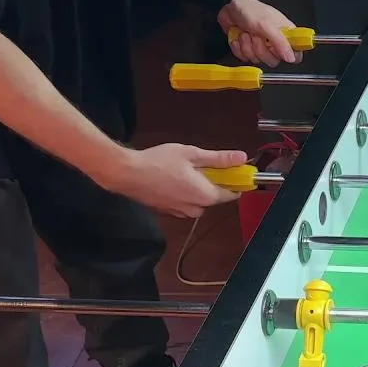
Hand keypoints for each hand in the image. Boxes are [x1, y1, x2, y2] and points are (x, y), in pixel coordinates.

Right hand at [92, 144, 246, 217]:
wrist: (125, 173)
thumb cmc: (159, 162)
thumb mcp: (191, 154)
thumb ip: (218, 159)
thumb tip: (242, 158)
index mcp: (206, 195)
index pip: (232, 194)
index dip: (236, 182)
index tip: (235, 170)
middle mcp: (196, 208)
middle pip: (215, 197)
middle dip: (214, 182)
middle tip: (203, 165)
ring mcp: (180, 212)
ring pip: (199, 201)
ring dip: (198, 188)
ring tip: (185, 170)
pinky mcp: (168, 211)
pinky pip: (184, 203)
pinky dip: (185, 192)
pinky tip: (173, 178)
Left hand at [217, 0, 301, 67]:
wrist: (230, 6)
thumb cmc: (251, 10)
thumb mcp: (267, 25)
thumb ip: (281, 43)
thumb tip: (292, 58)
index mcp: (285, 35)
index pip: (296, 55)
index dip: (286, 56)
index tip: (276, 48)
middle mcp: (275, 43)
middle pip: (273, 61)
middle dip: (260, 49)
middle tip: (256, 35)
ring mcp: (261, 47)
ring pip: (257, 60)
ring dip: (247, 46)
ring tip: (246, 32)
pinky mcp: (248, 49)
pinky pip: (244, 58)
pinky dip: (238, 47)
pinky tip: (239, 36)